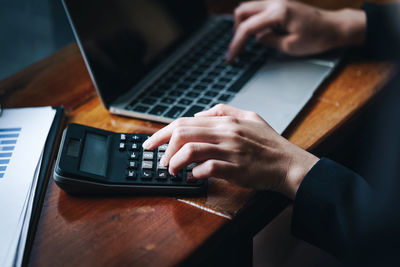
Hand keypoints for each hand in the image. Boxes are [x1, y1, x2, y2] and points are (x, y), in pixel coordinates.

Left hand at [143, 104, 318, 198]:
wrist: (289, 164)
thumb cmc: (269, 143)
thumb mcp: (249, 117)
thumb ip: (223, 110)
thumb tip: (198, 114)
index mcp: (226, 121)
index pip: (185, 122)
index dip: (162, 132)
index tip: (151, 143)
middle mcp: (226, 133)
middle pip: (183, 133)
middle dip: (164, 147)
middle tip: (160, 160)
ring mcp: (231, 150)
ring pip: (191, 151)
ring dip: (175, 162)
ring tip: (172, 170)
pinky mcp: (236, 169)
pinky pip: (207, 169)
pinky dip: (193, 174)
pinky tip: (191, 177)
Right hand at [227, 0, 365, 60]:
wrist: (333, 27)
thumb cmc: (317, 37)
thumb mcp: (290, 46)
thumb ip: (268, 40)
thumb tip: (256, 37)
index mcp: (278, 12)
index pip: (248, 27)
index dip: (236, 44)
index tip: (231, 57)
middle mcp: (275, 2)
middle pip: (242, 11)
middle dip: (236, 31)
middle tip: (238, 49)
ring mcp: (277, 0)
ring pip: (248, 8)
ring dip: (243, 25)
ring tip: (246, 43)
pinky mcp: (279, 4)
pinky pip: (257, 9)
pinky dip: (252, 21)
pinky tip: (257, 34)